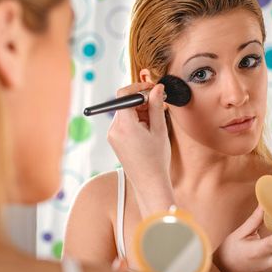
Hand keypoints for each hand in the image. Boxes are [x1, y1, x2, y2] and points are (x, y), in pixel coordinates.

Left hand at [107, 81, 173, 214]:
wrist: (149, 183)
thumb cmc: (156, 160)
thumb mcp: (159, 130)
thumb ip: (156, 106)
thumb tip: (157, 88)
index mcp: (125, 126)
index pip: (124, 95)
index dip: (138, 88)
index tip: (152, 89)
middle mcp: (114, 129)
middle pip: (125, 103)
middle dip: (142, 101)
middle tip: (159, 104)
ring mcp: (112, 135)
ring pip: (125, 112)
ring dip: (140, 111)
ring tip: (155, 122)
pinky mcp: (114, 140)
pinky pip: (124, 122)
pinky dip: (135, 120)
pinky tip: (147, 130)